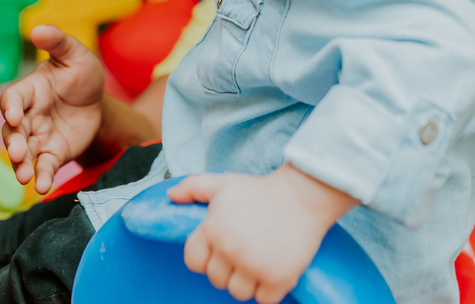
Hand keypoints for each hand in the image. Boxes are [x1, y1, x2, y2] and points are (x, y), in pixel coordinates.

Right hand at [0, 25, 103, 192]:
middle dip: (14, 143)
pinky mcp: (52, 154)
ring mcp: (38, 137)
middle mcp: (28, 116)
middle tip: (18, 153)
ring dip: (21, 165)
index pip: (12, 98)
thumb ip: (57, 42)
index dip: (10, 107)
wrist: (98, 101)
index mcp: (29, 90)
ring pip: (23, 154)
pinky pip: (44, 167)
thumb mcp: (75, 54)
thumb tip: (39, 29)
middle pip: (13, 131)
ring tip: (23, 177)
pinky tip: (42, 187)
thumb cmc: (80, 72)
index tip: (14, 115)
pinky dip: (41, 177)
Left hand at [169, 165, 357, 302]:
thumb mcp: (224, 183)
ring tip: (258, 262)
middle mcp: (230, 249)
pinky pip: (264, 300)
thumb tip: (170, 196)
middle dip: (228, 269)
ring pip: (238, 293)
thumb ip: (193, 187)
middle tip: (245, 252)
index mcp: (212, 229)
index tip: (220, 251)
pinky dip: (268, 290)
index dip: (205, 258)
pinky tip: (273, 272)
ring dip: (247, 282)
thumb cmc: (261, 190)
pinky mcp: (278, 277)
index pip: (193, 262)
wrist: (303, 195)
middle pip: (217, 280)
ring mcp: (254, 265)